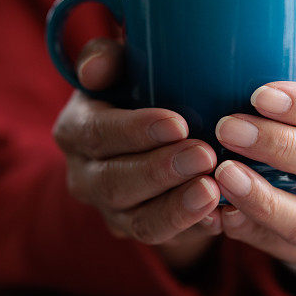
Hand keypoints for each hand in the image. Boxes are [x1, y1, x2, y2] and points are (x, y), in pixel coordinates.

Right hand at [53, 38, 220, 268]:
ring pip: (138, 220)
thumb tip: (95, 69)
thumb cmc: (138, 87)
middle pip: (115, 182)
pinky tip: (220, 217)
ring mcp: (111, 210)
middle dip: (161, 171)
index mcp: (75, 130)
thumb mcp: (122, 66)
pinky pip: (164, 237)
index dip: (134, 131)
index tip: (178, 123)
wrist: (151, 136)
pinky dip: (193, 229)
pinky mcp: (139, 230)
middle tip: (205, 155)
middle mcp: (85, 176)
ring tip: (214, 192)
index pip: (96, 134)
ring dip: (177, 208)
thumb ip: (107, 58)